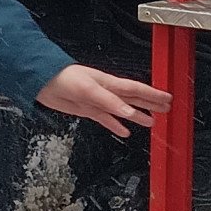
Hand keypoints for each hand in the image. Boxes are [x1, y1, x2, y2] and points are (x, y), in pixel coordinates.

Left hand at [37, 63, 170, 137]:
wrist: (43, 81)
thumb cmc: (64, 78)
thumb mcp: (88, 89)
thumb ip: (109, 101)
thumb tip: (129, 112)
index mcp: (110, 84)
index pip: (137, 90)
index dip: (153, 94)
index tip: (168, 98)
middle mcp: (107, 92)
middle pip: (134, 99)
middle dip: (151, 103)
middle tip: (167, 108)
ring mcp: (98, 101)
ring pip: (123, 110)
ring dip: (138, 116)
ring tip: (152, 122)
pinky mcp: (87, 109)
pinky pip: (106, 119)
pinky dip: (116, 125)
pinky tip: (124, 131)